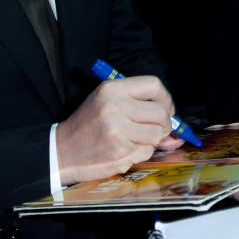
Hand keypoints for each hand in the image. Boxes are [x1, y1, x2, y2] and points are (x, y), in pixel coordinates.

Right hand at [56, 75, 175, 183]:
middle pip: (161, 112)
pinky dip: (140, 153)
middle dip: (165, 124)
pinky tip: (124, 149)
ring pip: (157, 134)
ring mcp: (118, 129)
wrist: (61, 150)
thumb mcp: (107, 103)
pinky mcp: (119, 150)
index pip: (153, 85)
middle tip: (157, 128)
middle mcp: (116, 106)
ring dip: (152, 140)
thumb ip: (140, 107)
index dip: (166, 98)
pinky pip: (146, 151)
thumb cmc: (87, 125)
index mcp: (112, 89)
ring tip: (134, 139)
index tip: (167, 108)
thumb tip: (177, 130)